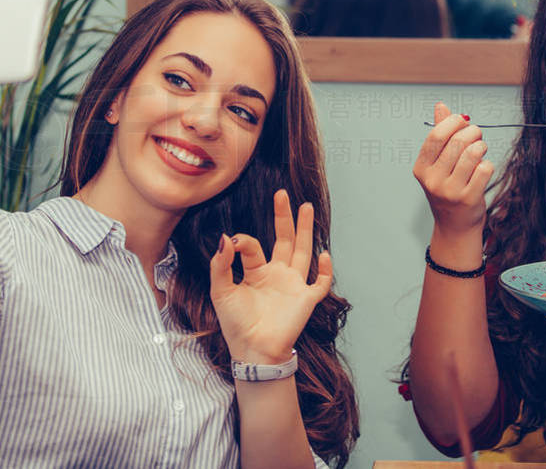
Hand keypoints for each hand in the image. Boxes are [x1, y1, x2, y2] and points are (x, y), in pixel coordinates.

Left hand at [209, 189, 332, 363]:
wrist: (252, 351)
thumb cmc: (235, 324)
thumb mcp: (220, 291)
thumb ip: (221, 265)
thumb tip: (225, 237)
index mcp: (256, 272)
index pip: (254, 246)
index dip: (244, 240)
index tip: (234, 242)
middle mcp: (277, 275)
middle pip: (284, 240)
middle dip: (284, 218)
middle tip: (282, 194)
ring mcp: (293, 285)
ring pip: (303, 251)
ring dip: (306, 230)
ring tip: (306, 206)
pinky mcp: (305, 300)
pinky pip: (320, 283)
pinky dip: (325, 270)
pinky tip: (323, 254)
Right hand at [413, 101, 494, 236]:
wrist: (454, 225)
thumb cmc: (448, 189)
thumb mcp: (438, 163)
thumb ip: (440, 134)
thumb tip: (441, 106)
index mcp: (421, 168)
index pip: (437, 136)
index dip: (453, 122)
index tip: (462, 120)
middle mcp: (433, 180)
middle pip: (457, 142)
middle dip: (472, 132)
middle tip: (477, 134)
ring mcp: (450, 191)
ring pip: (473, 153)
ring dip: (481, 146)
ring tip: (480, 149)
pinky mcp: (469, 199)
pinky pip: (484, 168)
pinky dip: (487, 164)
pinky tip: (482, 169)